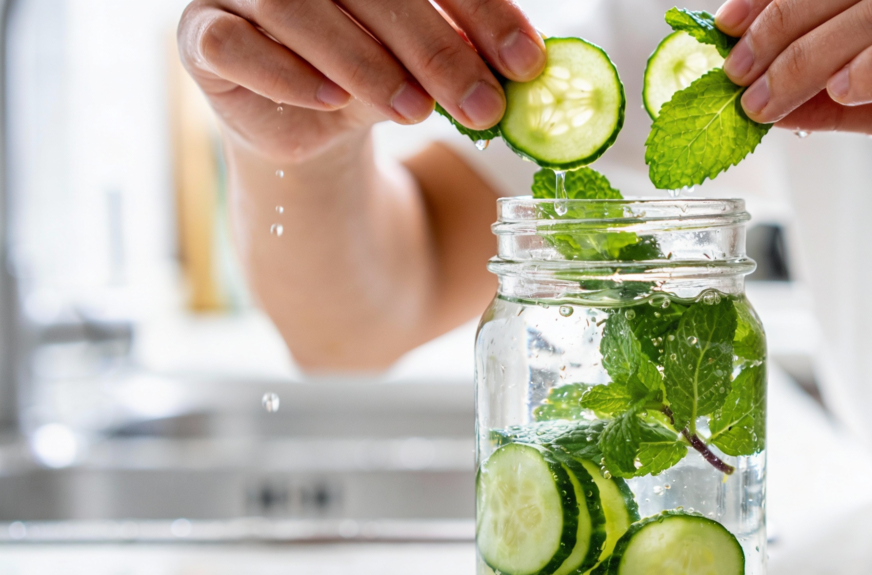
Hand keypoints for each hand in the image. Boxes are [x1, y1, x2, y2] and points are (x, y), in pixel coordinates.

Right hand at [178, 0, 544, 162]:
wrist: (309, 126)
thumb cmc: (376, 74)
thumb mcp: (429, 60)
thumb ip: (466, 50)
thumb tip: (528, 66)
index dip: (481, 11)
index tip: (524, 62)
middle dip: (433, 46)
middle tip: (480, 102)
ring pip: (297, 8)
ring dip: (364, 62)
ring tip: (414, 109)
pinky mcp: (203, 34)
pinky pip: (233, 45)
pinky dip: (287, 75)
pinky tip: (333, 103)